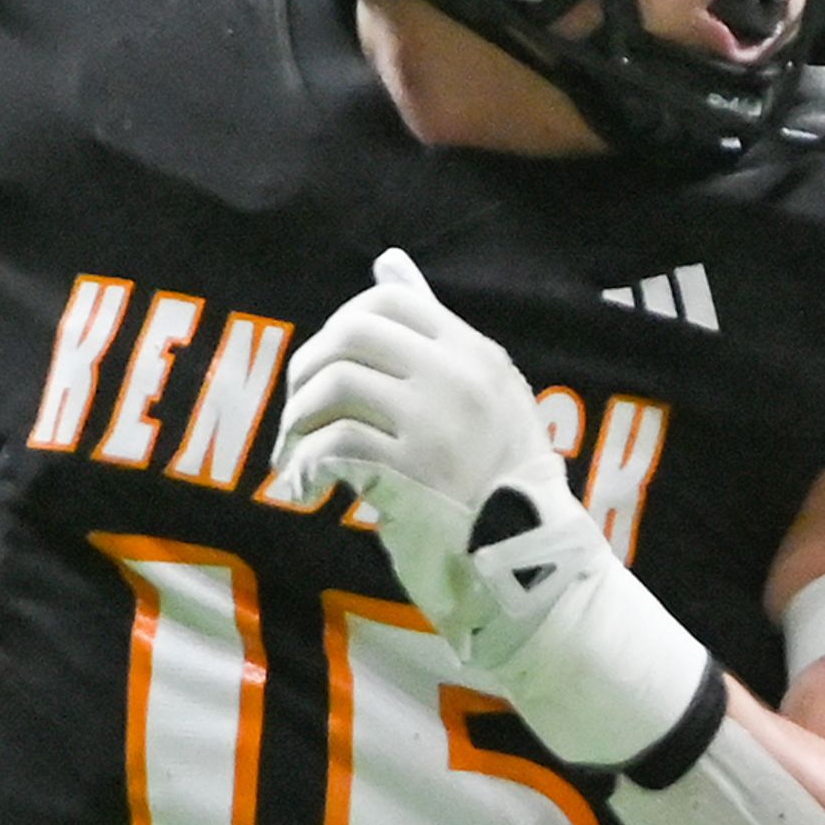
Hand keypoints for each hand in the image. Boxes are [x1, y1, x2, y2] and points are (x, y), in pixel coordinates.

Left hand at [272, 248, 571, 646]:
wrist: (529, 563)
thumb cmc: (499, 482)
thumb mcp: (484, 395)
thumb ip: (434, 333)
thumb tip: (387, 261)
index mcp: (476, 356)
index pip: (391, 302)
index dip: (343, 324)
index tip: (330, 366)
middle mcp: (457, 380)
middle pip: (352, 333)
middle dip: (308, 367)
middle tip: (299, 411)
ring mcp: (435, 425)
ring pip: (335, 384)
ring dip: (299, 419)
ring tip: (296, 453)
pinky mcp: (411, 474)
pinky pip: (334, 445)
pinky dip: (307, 464)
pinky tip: (308, 489)